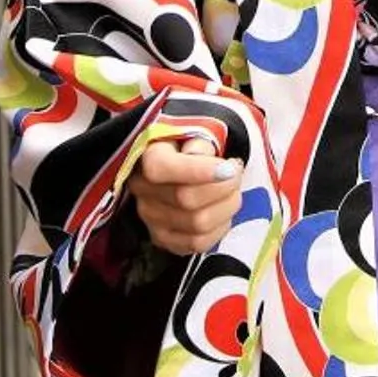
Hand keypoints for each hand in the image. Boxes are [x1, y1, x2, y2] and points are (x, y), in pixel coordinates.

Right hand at [126, 138, 242, 254]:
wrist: (185, 164)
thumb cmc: (193, 147)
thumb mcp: (196, 133)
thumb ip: (201, 143)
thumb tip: (207, 160)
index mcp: (146, 157)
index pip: (162, 168)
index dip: (199, 170)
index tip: (230, 167)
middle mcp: (142, 190)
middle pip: (186, 198)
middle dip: (224, 187)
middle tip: (236, 173)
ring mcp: (150, 218)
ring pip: (197, 224)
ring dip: (227, 206)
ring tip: (232, 190)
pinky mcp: (163, 239)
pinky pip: (199, 243)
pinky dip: (220, 227)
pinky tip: (223, 210)